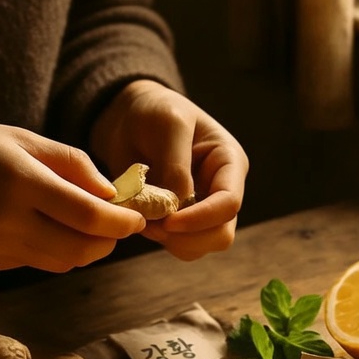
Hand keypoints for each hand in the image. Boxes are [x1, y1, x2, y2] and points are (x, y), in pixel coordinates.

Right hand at [0, 121, 145, 272]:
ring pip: (64, 263)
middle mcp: (8, 220)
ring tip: (87, 225)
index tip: (137, 217)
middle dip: (109, 240)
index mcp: (20, 182)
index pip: (89, 216)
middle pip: (82, 248)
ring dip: (86, 249)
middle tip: (119, 224)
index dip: (122, 222)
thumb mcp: (22, 139)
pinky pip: (38, 262)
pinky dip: (54, 249)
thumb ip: (72, 164)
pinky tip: (45, 227)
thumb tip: (113, 194)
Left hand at [90, 80, 248, 259]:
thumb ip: (175, 165)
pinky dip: (159, 238)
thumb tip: (178, 207)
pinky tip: (142, 219)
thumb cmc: (155, 112)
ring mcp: (201, 209)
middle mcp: (220, 190)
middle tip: (153, 224)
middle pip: (220, 234)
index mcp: (229, 164)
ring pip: (199, 246)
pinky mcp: (180, 220)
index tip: (169, 221)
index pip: (229, 203)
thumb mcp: (168, 125)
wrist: (129, 119)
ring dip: (171, 241)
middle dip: (187, 236)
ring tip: (145, 218)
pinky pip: (177, 244)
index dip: (202, 218)